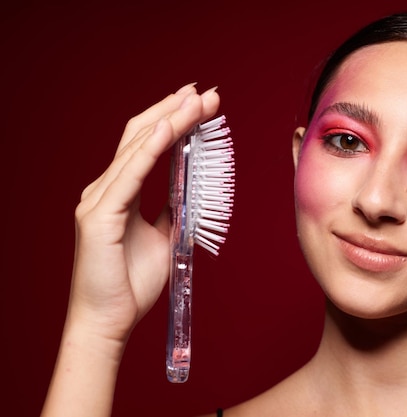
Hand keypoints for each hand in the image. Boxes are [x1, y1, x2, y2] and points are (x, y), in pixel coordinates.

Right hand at [67, 84, 219, 342]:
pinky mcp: (98, 217)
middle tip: (204, 92)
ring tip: (196, 102)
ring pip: (136, 149)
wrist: (109, 321)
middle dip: (174, 111)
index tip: (198, 103)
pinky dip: (150, 151)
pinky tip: (169, 129)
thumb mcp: (163, 239)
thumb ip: (172, 211)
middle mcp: (104, 189)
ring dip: (170, 121)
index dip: (171, 120)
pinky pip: (129, 177)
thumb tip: (191, 191)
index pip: (145, 144)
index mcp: (118, 193)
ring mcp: (97, 201)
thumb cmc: (131, 283)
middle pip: (140, 136)